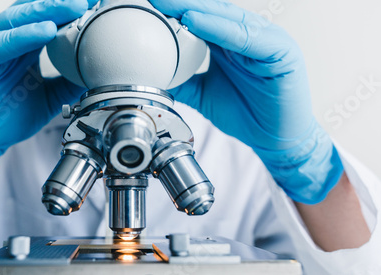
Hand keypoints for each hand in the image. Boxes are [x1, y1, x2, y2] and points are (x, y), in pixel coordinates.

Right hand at [0, 0, 91, 203]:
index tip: (97, 8)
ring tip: (73, 7)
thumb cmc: (3, 119)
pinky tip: (45, 30)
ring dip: (47, 11)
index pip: (49, 20)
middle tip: (88, 1)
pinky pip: (0, 42)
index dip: (71, 14)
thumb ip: (68, 83)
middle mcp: (4, 40)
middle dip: (63, 5)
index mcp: (22, 46)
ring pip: (18, 19)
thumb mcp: (48, 99)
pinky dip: (24, 35)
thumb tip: (95, 73)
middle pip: (34, 13)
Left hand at [150, 0, 343, 203]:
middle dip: (182, 3)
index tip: (150, 5)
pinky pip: (248, 37)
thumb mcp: (203, 95)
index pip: (201, 17)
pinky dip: (220, 28)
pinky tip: (194, 21)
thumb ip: (183, 82)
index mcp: (231, 42)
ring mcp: (266, 40)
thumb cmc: (247, 114)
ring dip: (196, 9)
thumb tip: (153, 78)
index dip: (176, 10)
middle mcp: (249, 36)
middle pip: (212, 11)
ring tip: (169, 5)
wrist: (275, 140)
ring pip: (228, 18)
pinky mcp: (281, 52)